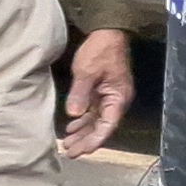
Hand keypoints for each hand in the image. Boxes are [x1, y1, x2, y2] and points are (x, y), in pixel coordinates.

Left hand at [63, 28, 134, 157]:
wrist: (107, 33)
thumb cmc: (100, 51)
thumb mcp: (87, 72)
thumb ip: (81, 94)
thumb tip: (74, 115)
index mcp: (118, 98)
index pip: (107, 126)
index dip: (94, 140)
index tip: (81, 151)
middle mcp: (116, 100)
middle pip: (102, 126)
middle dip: (86, 140)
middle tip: (70, 152)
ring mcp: (109, 96)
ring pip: (96, 120)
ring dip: (83, 132)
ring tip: (68, 143)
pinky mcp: (102, 90)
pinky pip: (93, 110)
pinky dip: (83, 119)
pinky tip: (72, 125)